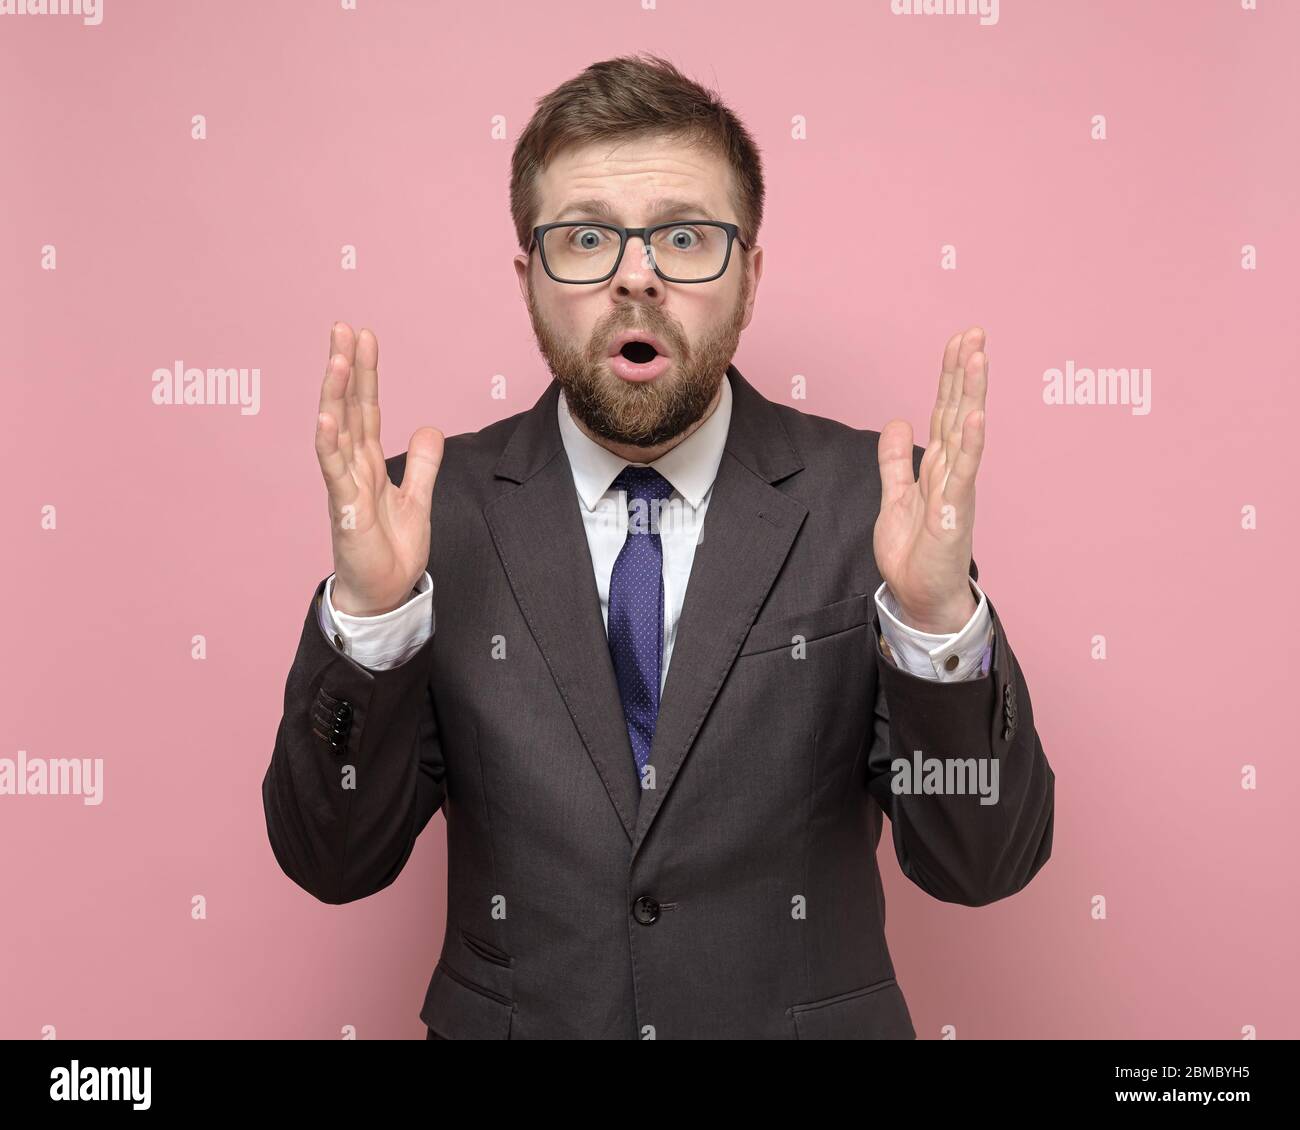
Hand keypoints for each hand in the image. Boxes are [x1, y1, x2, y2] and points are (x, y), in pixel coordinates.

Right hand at [315, 322, 443, 615]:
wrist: (384, 593)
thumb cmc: (391, 550)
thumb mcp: (418, 498)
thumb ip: (423, 464)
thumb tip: (428, 427)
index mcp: (369, 463)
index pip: (366, 409)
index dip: (366, 374)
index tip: (364, 337)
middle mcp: (352, 468)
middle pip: (347, 409)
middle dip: (345, 369)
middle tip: (343, 328)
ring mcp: (345, 486)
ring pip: (336, 431)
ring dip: (334, 395)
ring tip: (336, 359)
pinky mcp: (345, 509)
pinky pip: (334, 471)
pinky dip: (329, 443)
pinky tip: (326, 417)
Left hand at [874, 326, 986, 633]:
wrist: (919, 596)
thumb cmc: (915, 552)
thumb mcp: (895, 496)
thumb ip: (895, 460)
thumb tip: (896, 422)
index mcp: (938, 466)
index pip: (944, 411)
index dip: (949, 376)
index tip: (957, 341)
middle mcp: (952, 471)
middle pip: (958, 411)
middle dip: (965, 372)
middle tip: (974, 332)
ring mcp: (957, 489)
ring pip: (965, 432)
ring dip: (972, 393)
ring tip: (979, 356)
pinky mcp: (955, 511)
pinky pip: (964, 472)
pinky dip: (971, 444)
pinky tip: (976, 416)